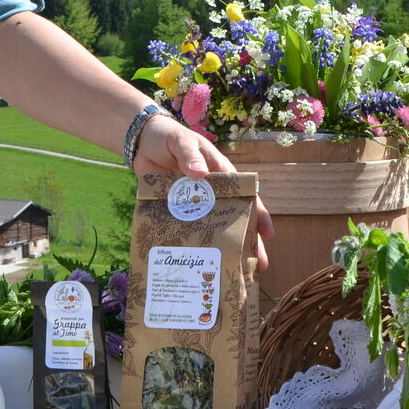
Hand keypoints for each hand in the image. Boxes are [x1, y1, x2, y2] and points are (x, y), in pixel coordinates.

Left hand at [132, 116, 275, 271]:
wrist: (140, 143)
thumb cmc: (168, 137)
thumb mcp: (180, 141)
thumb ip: (188, 154)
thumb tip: (200, 173)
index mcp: (219, 174)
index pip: (244, 195)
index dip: (257, 213)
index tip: (267, 232)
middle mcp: (211, 193)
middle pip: (233, 218)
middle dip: (247, 241)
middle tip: (259, 265)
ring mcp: (194, 205)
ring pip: (212, 229)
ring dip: (223, 248)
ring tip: (234, 271)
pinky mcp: (175, 212)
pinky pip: (187, 230)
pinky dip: (194, 246)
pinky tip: (198, 263)